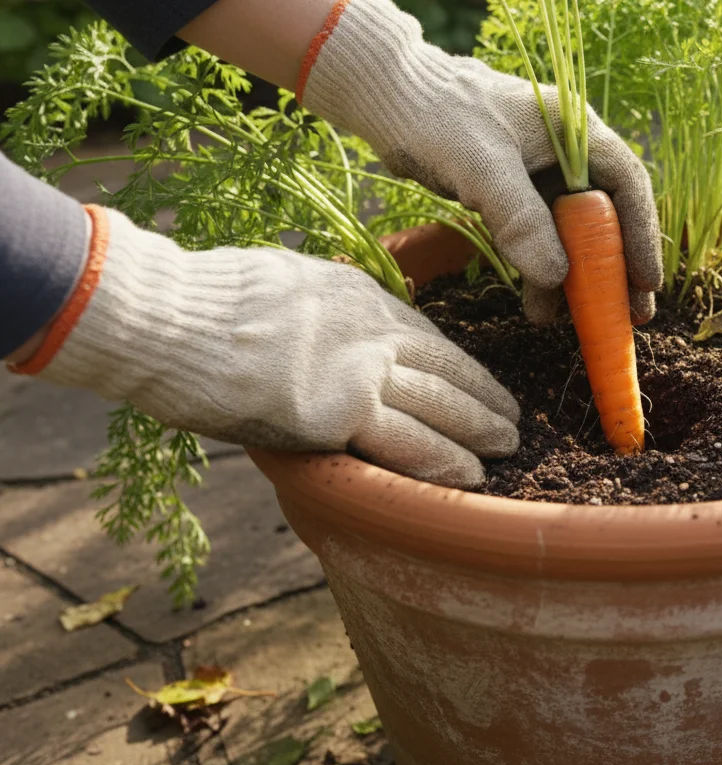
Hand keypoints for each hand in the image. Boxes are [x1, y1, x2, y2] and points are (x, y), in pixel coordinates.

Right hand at [13, 206, 519, 488]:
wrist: (163, 316)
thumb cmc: (196, 306)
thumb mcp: (274, 286)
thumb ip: (311, 310)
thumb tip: (313, 331)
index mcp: (353, 294)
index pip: (420, 332)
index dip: (454, 363)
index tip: (474, 380)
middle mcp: (370, 326)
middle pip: (445, 365)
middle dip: (484, 393)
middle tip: (512, 415)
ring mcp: (360, 366)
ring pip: (442, 402)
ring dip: (480, 427)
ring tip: (508, 446)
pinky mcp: (342, 409)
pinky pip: (410, 442)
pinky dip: (446, 461)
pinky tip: (472, 475)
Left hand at [297, 0, 663, 324]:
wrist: (388, 98)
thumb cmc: (437, 115)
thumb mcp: (480, 166)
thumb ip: (520, 219)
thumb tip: (557, 279)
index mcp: (575, 130)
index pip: (627, 185)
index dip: (641, 235)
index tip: (647, 283)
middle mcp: (567, 153)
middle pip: (608, 216)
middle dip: (617, 268)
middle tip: (631, 316)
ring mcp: (542, 174)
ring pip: (574, 234)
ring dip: (576, 278)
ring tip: (572, 321)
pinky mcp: (516, 193)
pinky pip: (541, 239)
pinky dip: (542, 272)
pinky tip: (539, 304)